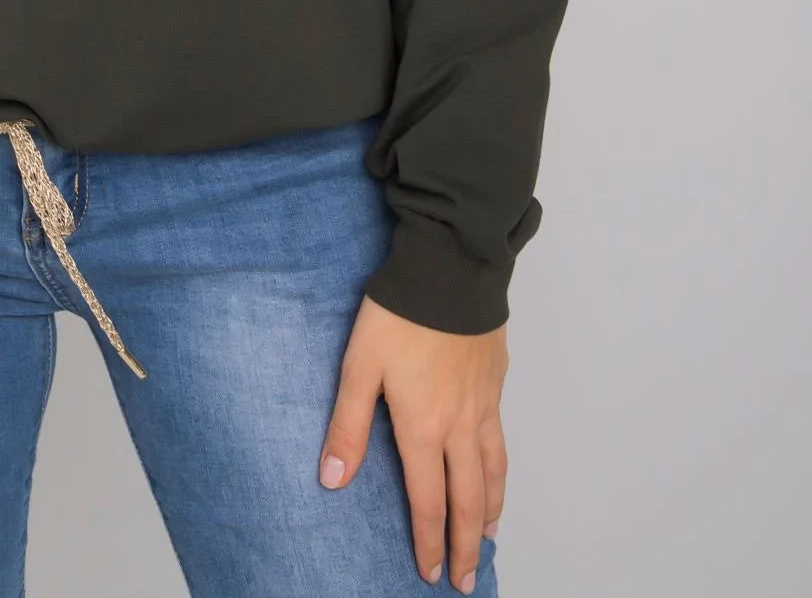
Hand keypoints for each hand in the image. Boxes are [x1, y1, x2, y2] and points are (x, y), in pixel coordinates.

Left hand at [318, 294, 506, 592]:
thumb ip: (348, 424)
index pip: (429, 501)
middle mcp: (459, 425)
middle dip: (465, 544)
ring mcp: (483, 404)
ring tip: (487, 536)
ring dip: (490, 511)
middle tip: (465, 579)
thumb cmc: (399, 314)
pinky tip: (495, 470)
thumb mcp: (359, 366)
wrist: (450, 268)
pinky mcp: (495, 381)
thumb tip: (332, 479)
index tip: (430, 573)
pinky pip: (501, 440)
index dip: (429, 541)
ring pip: (493, 472)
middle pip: (468, 499)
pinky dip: (501, 470)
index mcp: (423, 426)